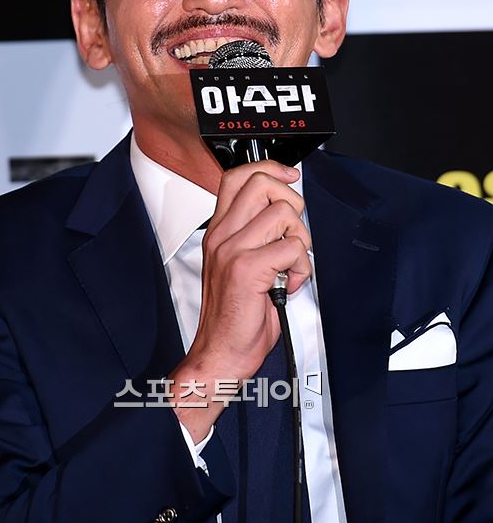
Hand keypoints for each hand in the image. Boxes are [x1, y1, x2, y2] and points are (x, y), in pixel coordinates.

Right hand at [170, 161, 311, 440]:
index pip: (236, 176)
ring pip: (283, 214)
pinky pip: (291, 248)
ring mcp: (232, 250)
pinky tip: (289, 283)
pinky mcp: (246, 268)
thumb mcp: (239, 264)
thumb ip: (255, 236)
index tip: (289, 177)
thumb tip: (287, 213)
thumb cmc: (234, 314)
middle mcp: (222, 235)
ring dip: (300, 240)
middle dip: (291, 203)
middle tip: (292, 233)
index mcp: (220, 230)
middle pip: (261, 184)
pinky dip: (302, 267)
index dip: (268, 168)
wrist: (220, 353)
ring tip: (290, 265)